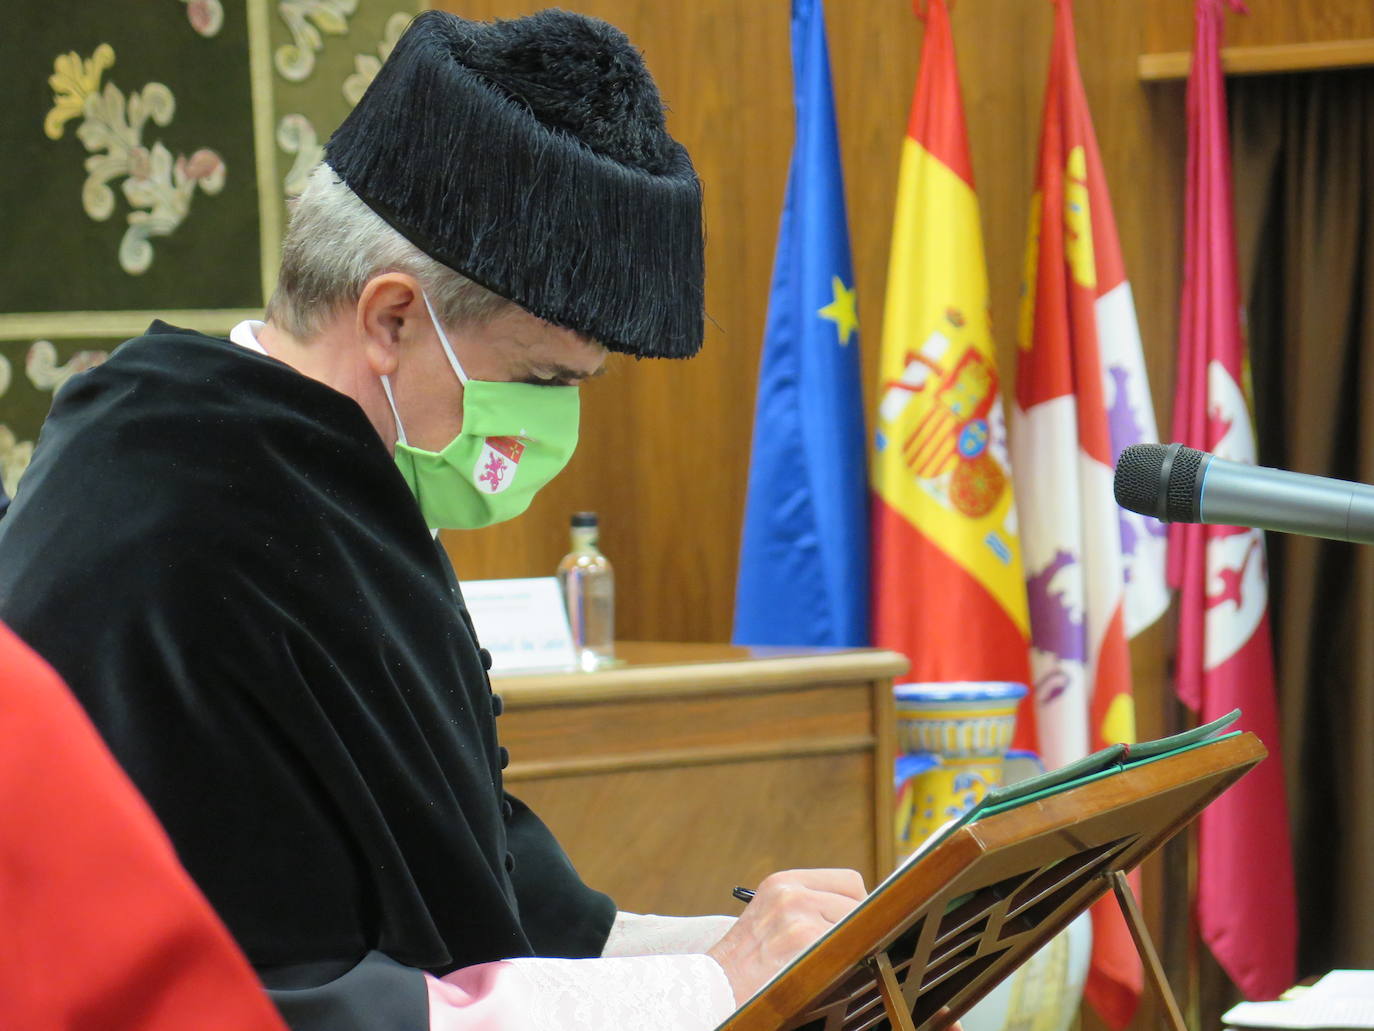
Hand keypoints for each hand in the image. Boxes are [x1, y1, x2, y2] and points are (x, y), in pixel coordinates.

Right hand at [706, 868, 866, 1005]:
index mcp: (782, 882)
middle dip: (854, 926)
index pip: (847, 881)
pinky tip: (820, 971)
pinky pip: (845, 948)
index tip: (854, 922)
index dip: (855, 905)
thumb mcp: (771, 914)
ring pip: (854, 926)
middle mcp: (790, 892)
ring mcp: (798, 915)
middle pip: (857, 901)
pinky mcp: (804, 940)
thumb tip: (856, 911)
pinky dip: (841, 963)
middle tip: (842, 947)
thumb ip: (808, 903)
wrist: (717, 986)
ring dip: (846, 945)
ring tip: (824, 960)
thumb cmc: (746, 959)